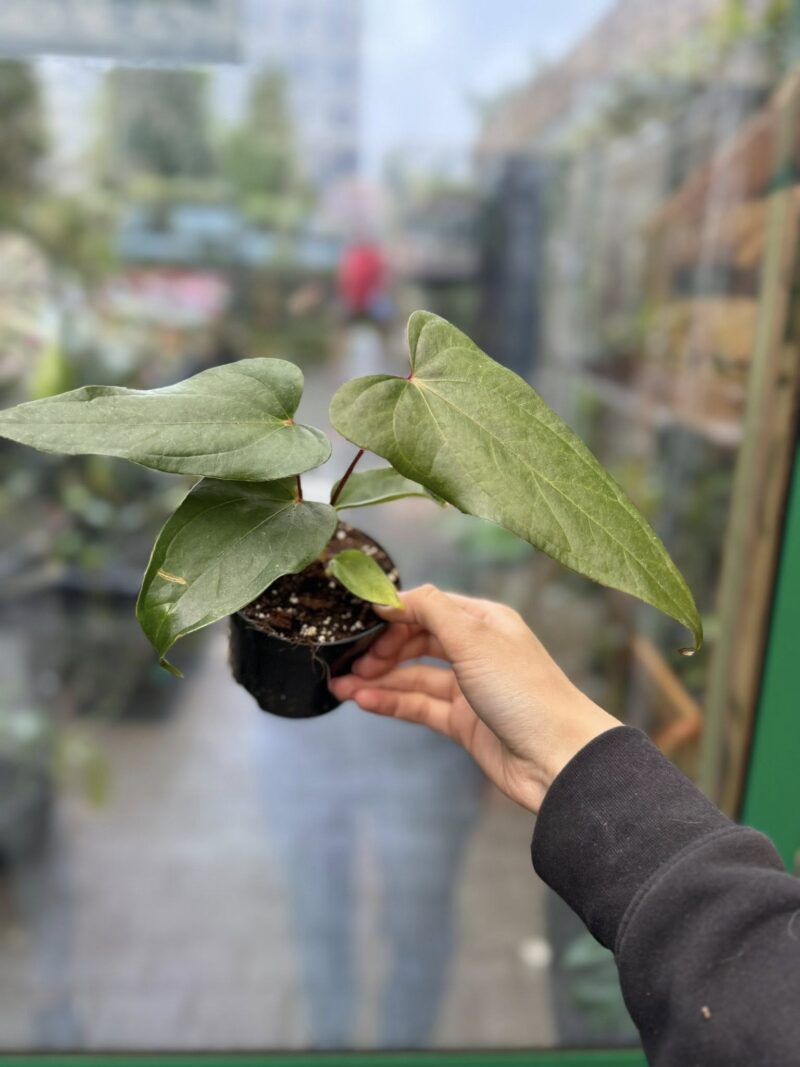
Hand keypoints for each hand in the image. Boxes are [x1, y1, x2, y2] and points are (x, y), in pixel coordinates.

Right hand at [329, 584, 620, 812]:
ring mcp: (469, 688)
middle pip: (417, 641)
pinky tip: (363, 701)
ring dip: (377, 679)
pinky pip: (418, 706)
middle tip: (348, 660)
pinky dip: (390, 702)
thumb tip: (392, 594)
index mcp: (484, 621)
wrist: (558, 758)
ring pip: (413, 677)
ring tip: (339, 685)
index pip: (428, 607)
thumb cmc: (525, 692)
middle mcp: (477, 651)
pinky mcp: (463, 723)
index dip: (393, 612)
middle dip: (381, 649)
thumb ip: (430, 610)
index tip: (357, 618)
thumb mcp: (473, 639)